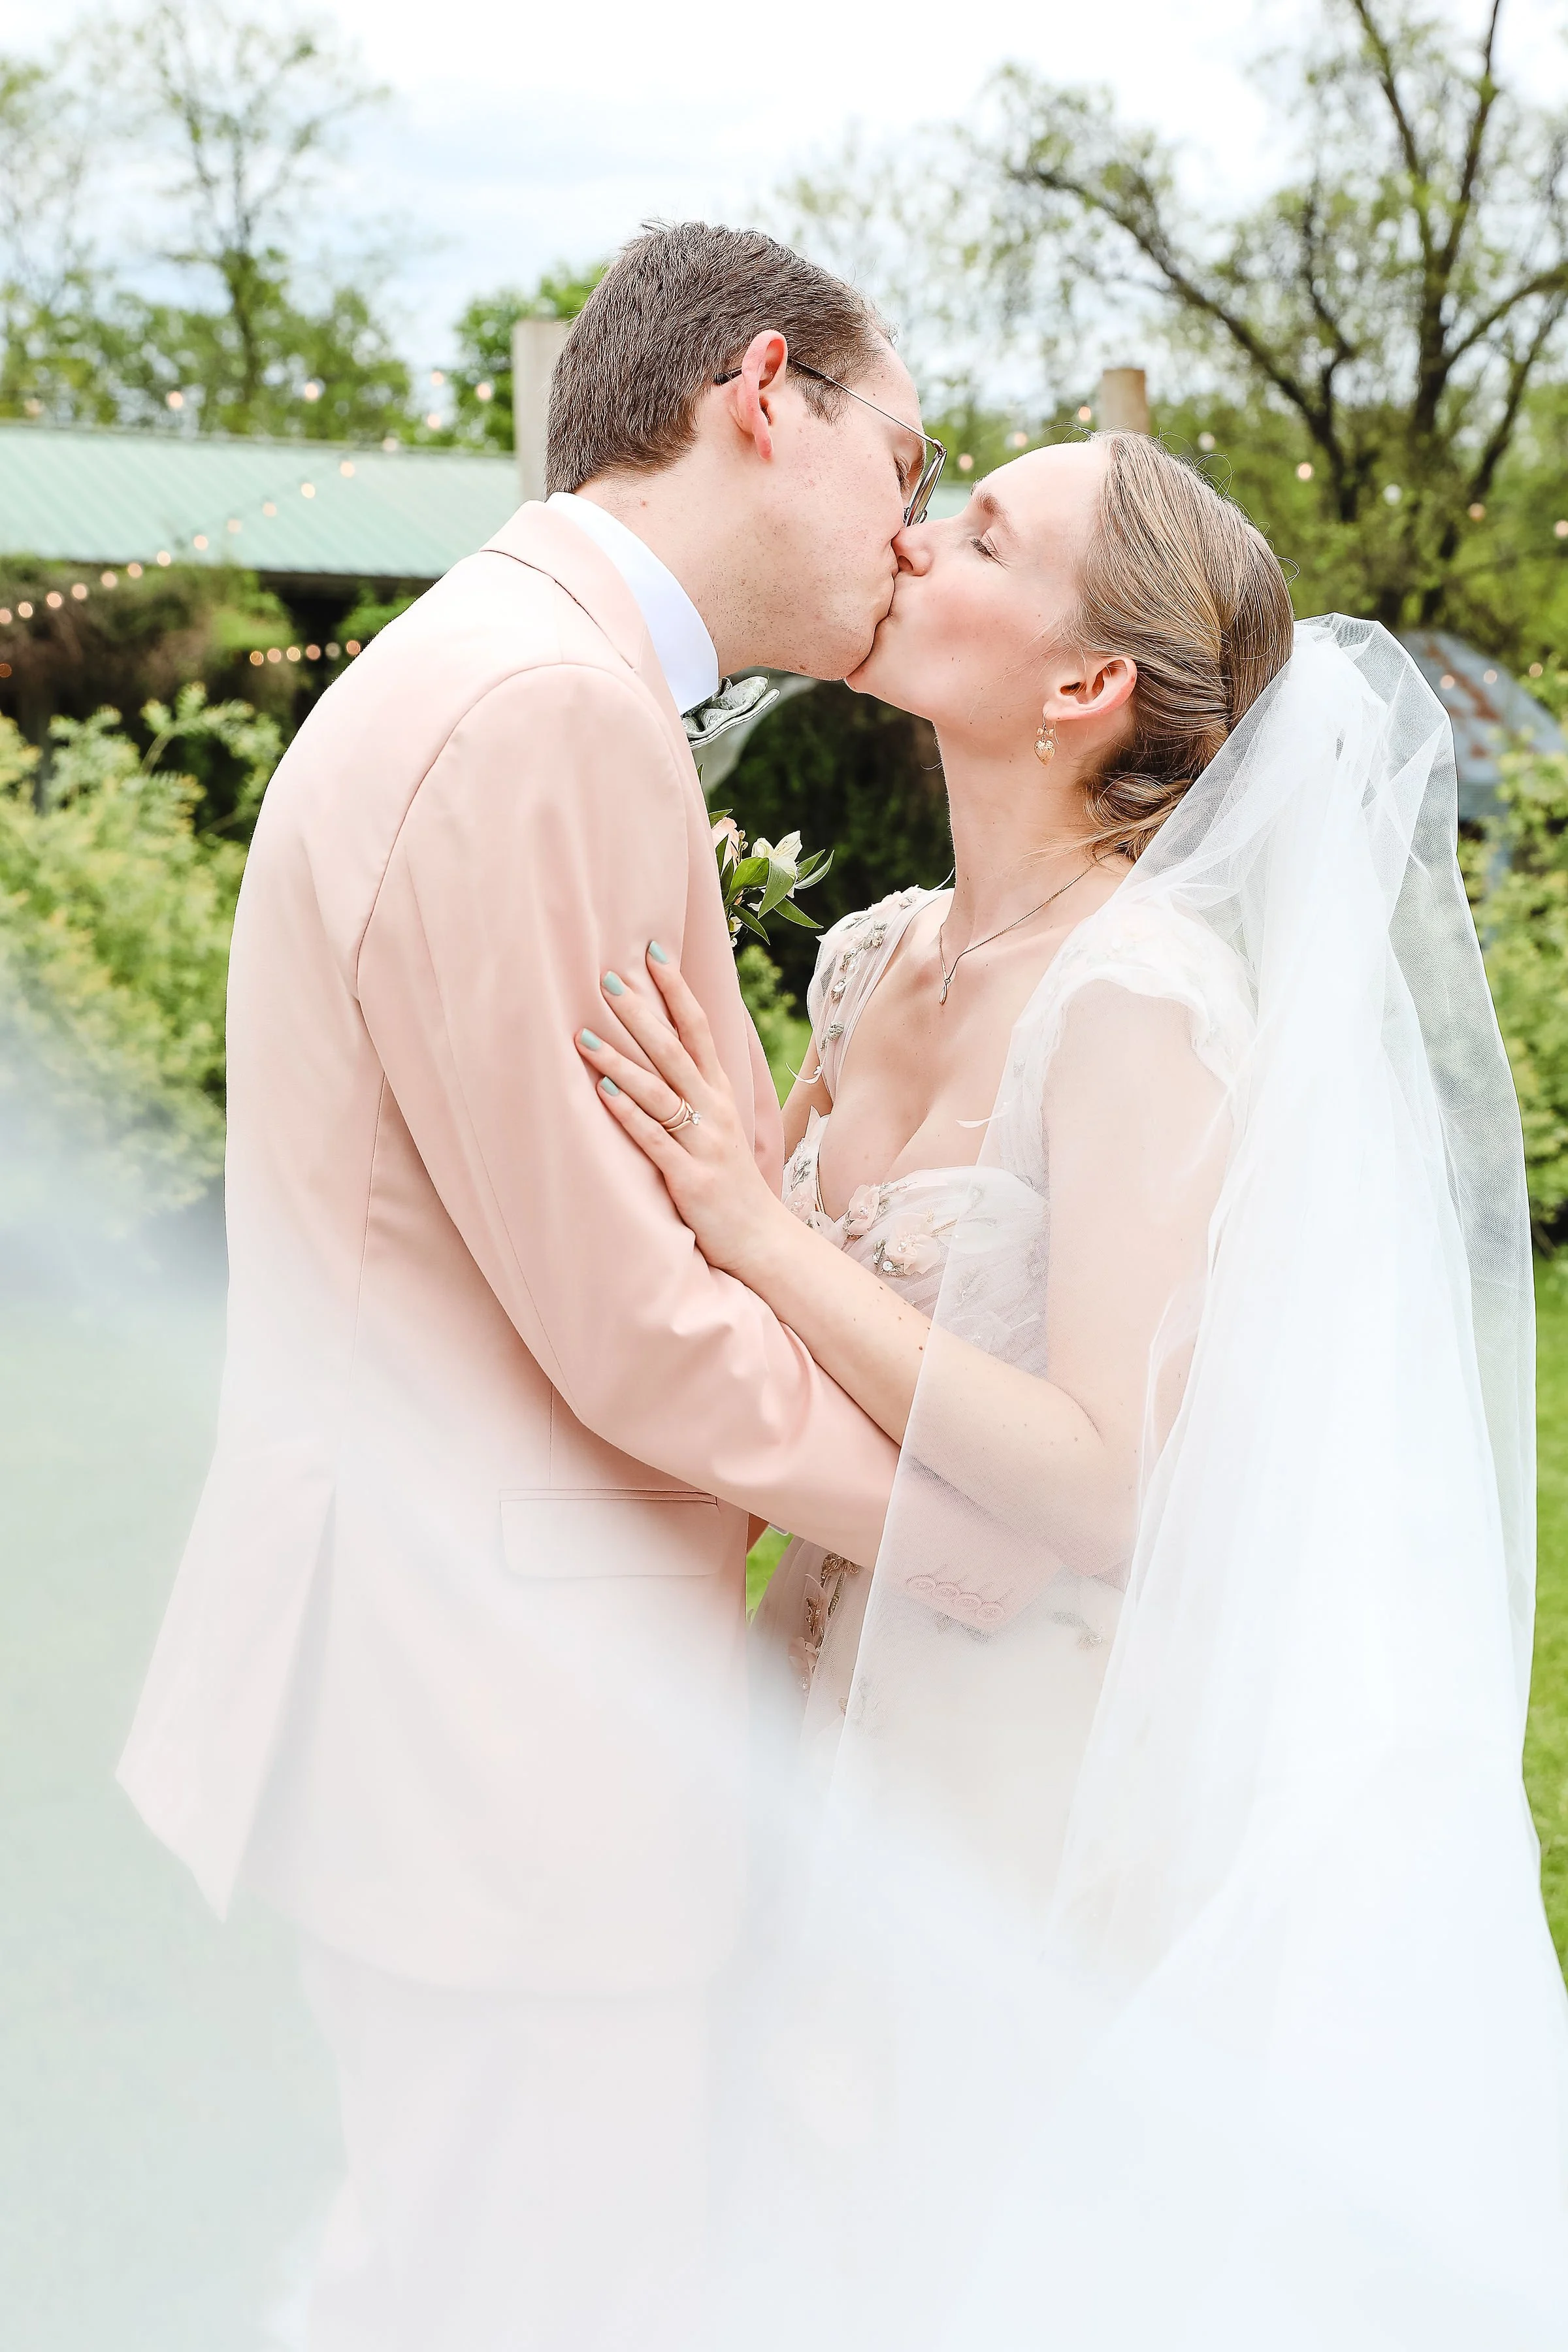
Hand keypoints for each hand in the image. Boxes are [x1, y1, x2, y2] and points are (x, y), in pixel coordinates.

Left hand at [576, 943, 792, 1281]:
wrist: (762, 1240)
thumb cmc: (730, 1181)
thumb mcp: (719, 1128)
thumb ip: (695, 1091)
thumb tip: (660, 1053)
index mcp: (720, 1094)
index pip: (699, 1029)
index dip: (676, 989)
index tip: (652, 951)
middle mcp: (714, 1111)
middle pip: (674, 1050)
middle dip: (640, 1012)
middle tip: (606, 978)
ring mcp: (704, 1143)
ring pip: (659, 1091)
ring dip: (620, 1061)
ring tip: (582, 1036)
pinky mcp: (690, 1178)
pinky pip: (655, 1139)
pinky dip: (630, 1114)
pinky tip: (604, 1091)